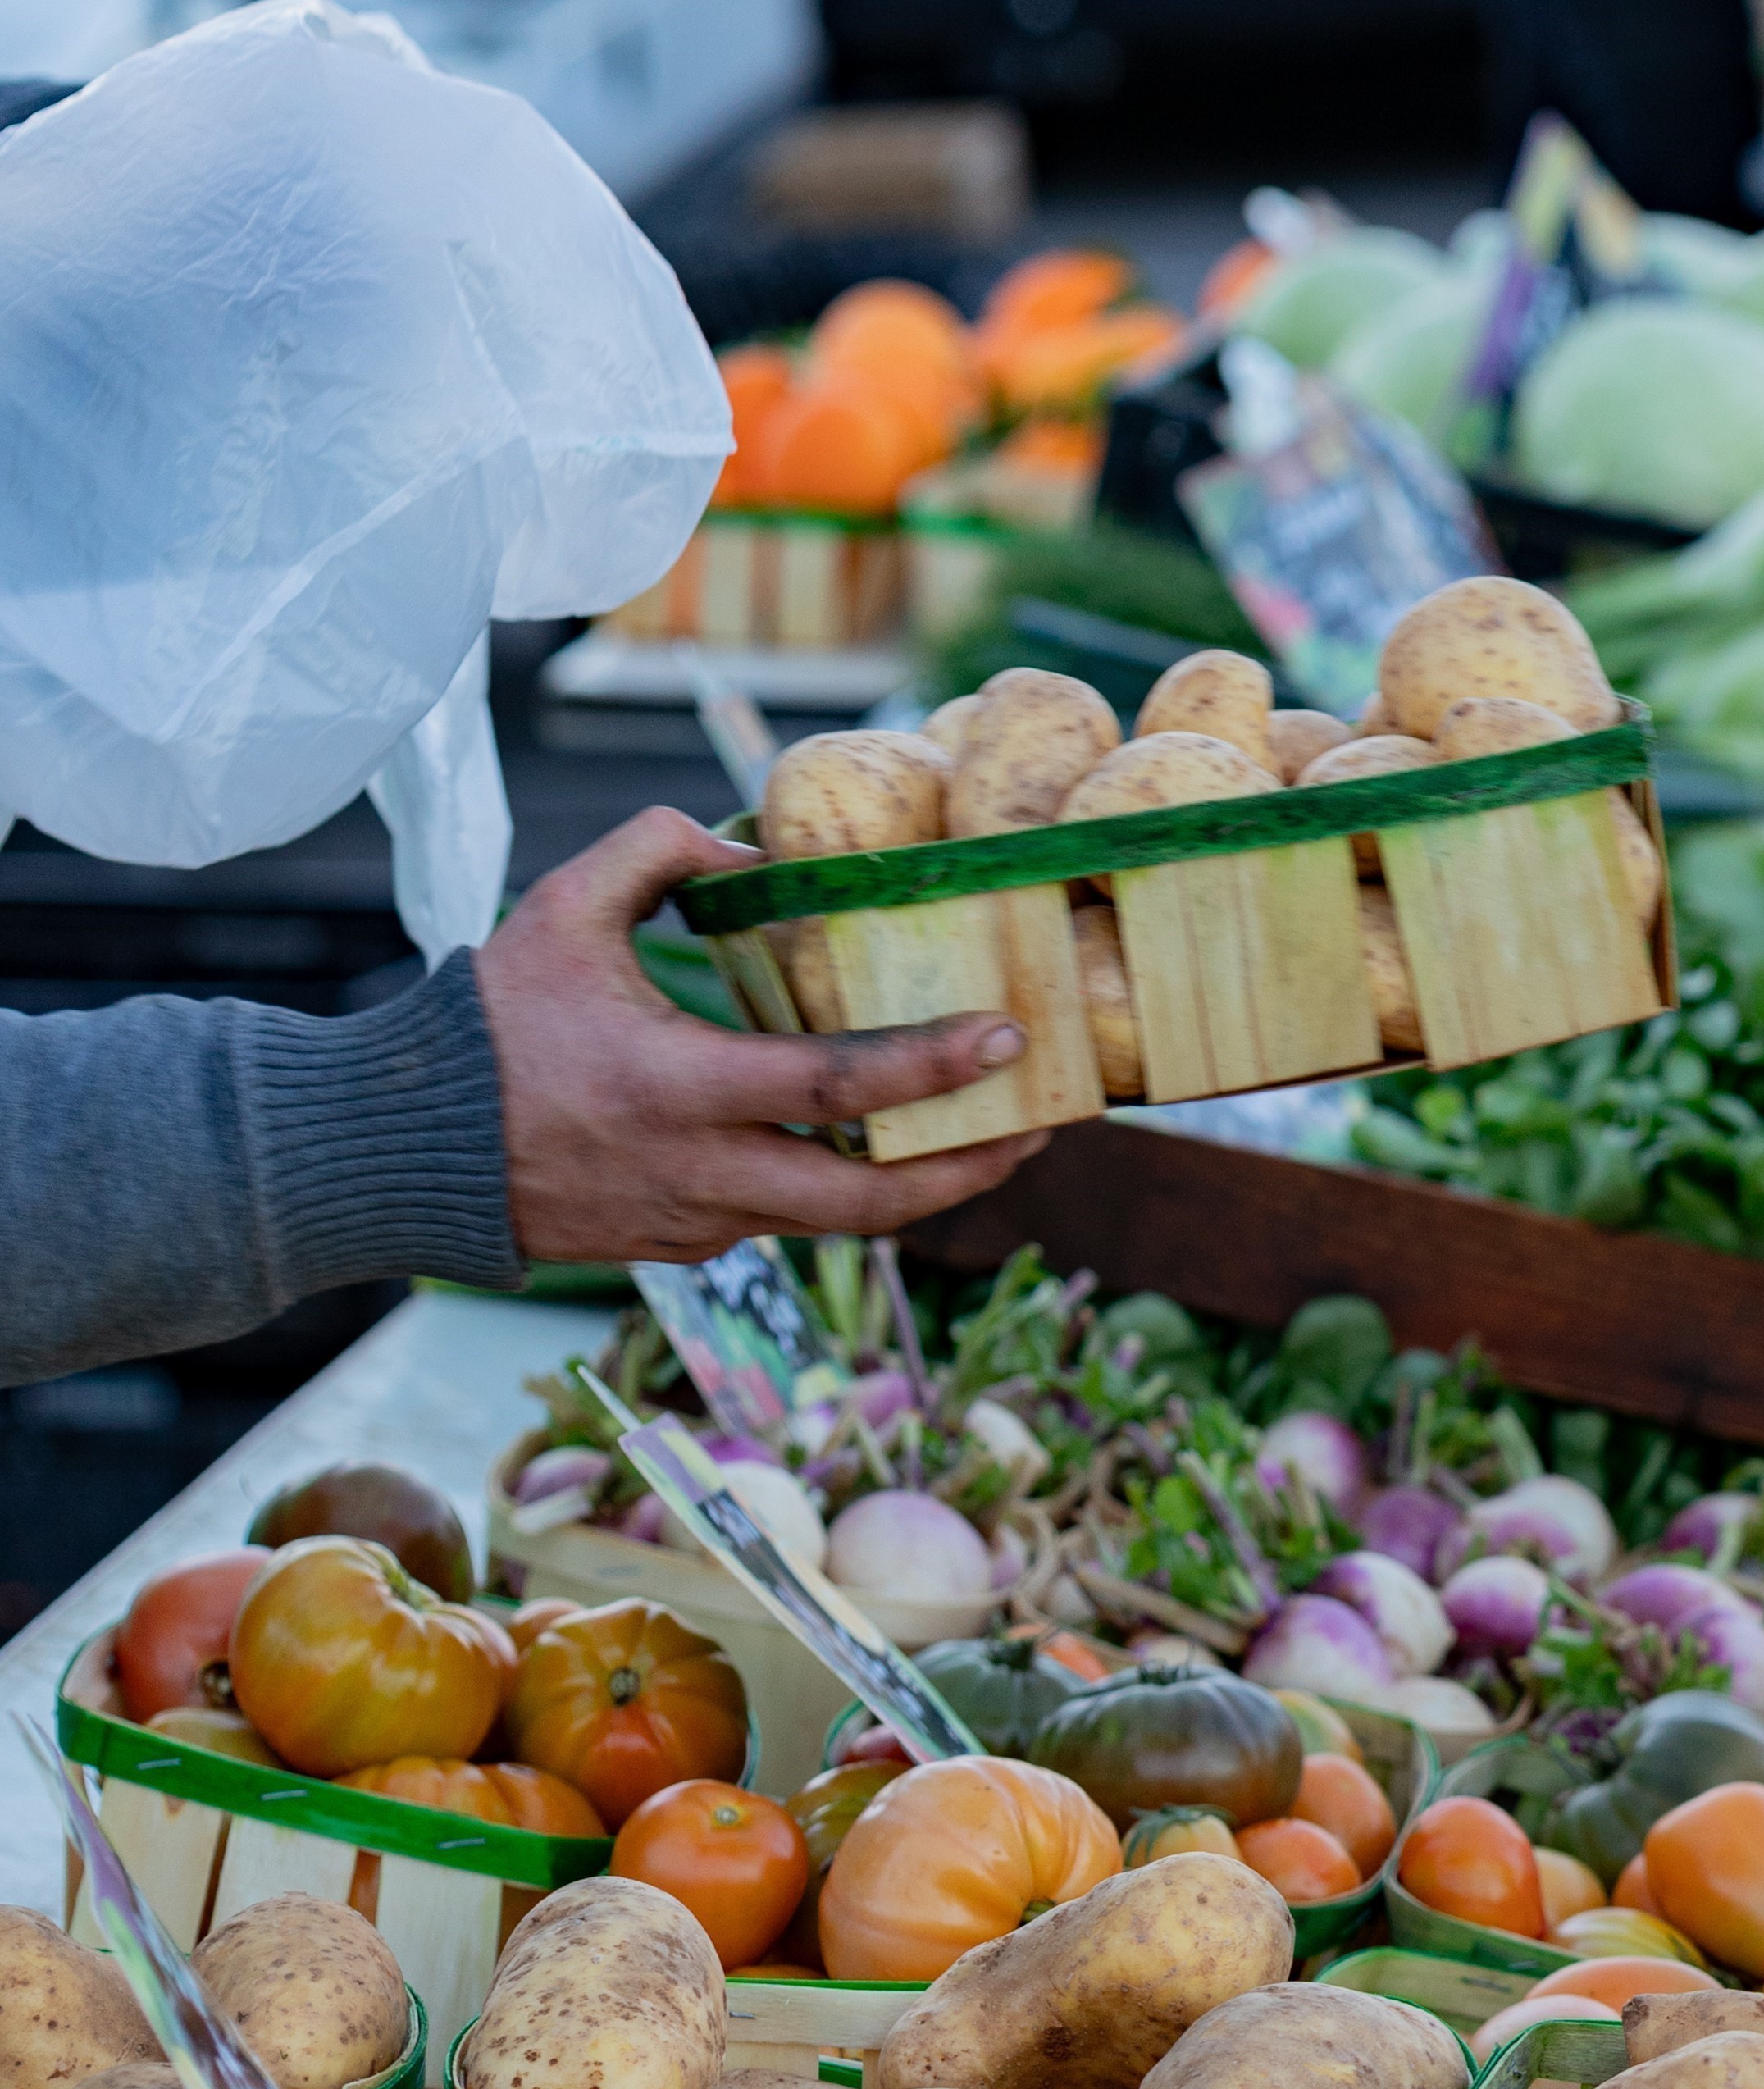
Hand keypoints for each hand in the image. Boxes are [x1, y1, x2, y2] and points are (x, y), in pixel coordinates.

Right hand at [474, 810, 1047, 1267]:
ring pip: (836, 1221)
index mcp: (675, 1088)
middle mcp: (696, 1172)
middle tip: (1041, 1120)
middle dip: (970, 1167)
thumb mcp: (560, 911)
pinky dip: (847, 1190)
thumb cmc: (483, 1027)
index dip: (932, 1065)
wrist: (397, 1153)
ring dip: (921, 1185)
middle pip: (869, 1199)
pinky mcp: (681, 1246)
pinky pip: (785, 1221)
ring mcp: (693, 1223)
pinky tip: (886, 1147)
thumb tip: (747, 842)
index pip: (834, 1086)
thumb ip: (655, 847)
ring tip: (992, 1136)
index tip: (1010, 1037)